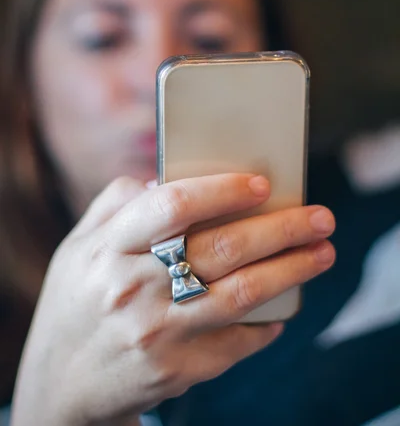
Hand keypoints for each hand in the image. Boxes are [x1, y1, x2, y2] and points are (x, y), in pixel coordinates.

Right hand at [11, 174, 334, 425]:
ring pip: (242, 294)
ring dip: (292, 271)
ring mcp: (157, 334)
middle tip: (320, 217)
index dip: (223, 190)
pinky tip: (284, 305)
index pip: (173, 206)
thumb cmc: (77, 302)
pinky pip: (237, 341)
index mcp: (107, 248)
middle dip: (281, 228)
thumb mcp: (78, 246)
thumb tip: (169, 176)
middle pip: (222, 248)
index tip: (262, 184)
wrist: (60, 383)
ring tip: (322, 252)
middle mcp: (133, 289)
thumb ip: (118, 203)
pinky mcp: (177, 371)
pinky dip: (268, 322)